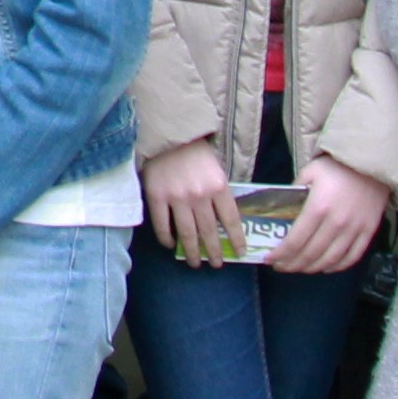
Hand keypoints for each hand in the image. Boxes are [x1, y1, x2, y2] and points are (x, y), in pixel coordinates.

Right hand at [139, 140, 238, 269]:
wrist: (167, 135)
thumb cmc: (195, 153)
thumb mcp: (216, 170)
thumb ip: (219, 194)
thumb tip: (223, 223)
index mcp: (218, 186)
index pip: (231, 220)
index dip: (236, 239)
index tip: (240, 252)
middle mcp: (199, 195)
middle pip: (209, 231)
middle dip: (214, 252)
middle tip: (216, 264)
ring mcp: (177, 197)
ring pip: (187, 233)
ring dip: (192, 252)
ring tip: (195, 263)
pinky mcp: (157, 196)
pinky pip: (162, 224)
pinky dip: (166, 238)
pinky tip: (171, 245)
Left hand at [265, 156, 391, 278]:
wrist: (372, 164)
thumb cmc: (337, 166)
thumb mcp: (309, 172)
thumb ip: (294, 192)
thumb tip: (281, 208)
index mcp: (318, 208)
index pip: (295, 241)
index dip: (280, 254)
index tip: (269, 260)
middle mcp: (336, 223)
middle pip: (311, 254)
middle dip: (292, 264)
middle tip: (281, 266)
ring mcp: (354, 230)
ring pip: (330, 260)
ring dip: (312, 268)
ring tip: (299, 268)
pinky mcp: (368, 232)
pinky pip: (352, 257)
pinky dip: (337, 267)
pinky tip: (325, 267)